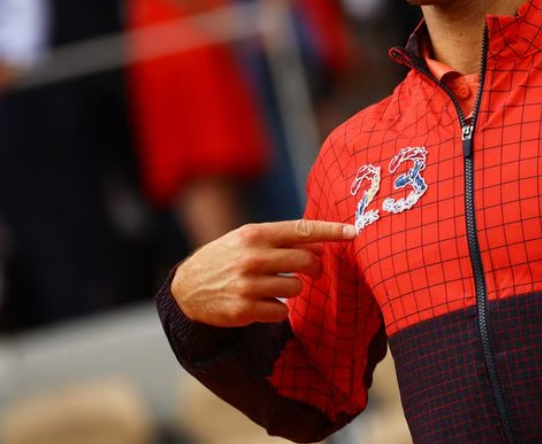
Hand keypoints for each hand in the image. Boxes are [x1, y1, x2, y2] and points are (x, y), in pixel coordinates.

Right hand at [171, 219, 356, 326]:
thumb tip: (321, 244)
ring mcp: (247, 284)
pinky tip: (260, 303)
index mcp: (255, 234)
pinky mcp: (244, 310)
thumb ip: (282, 240)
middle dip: (315, 267)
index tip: (354, 232)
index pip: (301, 229)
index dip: (330, 231)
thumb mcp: (249, 239)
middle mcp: (252, 257)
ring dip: (292, 289)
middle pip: (306, 261)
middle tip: (313, 271)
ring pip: (296, 288)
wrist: (187, 288)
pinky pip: (281, 311)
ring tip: (273, 286)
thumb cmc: (227, 258)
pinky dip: (277, 309)